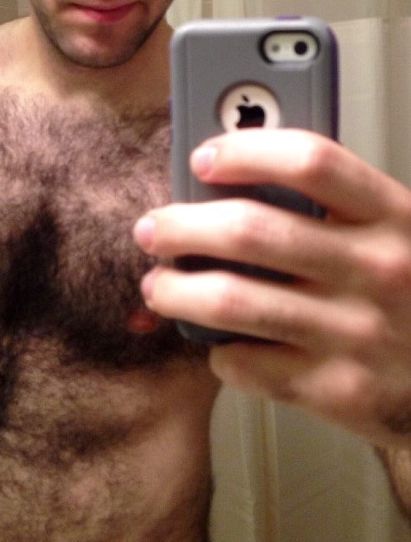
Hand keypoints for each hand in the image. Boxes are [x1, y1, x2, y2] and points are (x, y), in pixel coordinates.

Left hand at [134, 129, 410, 449]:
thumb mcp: (394, 234)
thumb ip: (332, 207)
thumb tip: (231, 182)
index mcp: (393, 216)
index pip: (310, 160)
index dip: (244, 151)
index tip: (203, 159)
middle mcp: (378, 269)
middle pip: (250, 230)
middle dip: (181, 226)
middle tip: (154, 230)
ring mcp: (357, 333)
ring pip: (230, 301)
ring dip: (176, 291)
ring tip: (159, 287)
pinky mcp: (336, 389)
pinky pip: (244, 363)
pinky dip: (216, 351)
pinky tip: (218, 343)